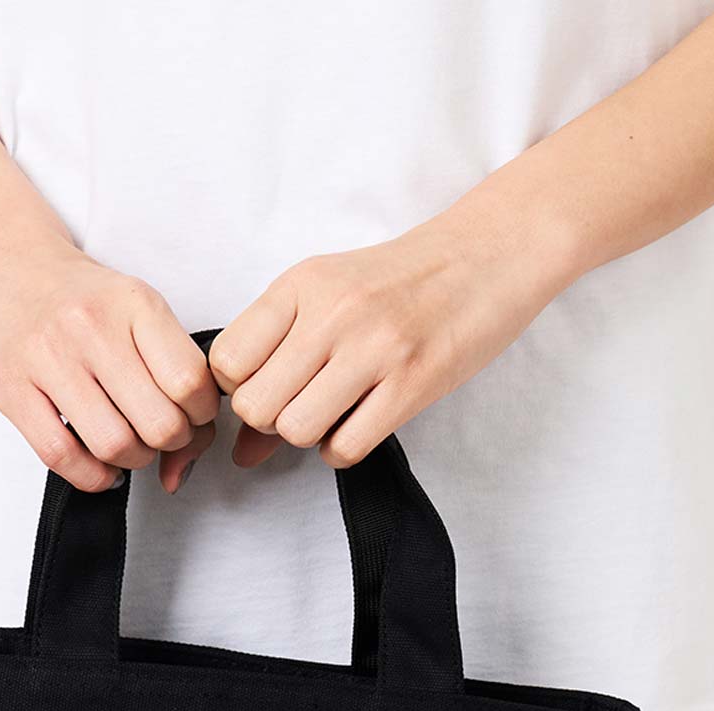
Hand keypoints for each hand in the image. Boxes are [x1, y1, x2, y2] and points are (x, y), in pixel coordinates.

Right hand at [0, 212, 220, 491]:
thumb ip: (175, 377)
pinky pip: (62, 457)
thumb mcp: (139, 314)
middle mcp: (90, 327)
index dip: (202, 415)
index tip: (192, 414)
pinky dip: (92, 476)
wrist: (5, 265)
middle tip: (160, 433)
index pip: (190, 382)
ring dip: (133, 461)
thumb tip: (182, 469)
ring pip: (114, 445)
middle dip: (171, 442)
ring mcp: (47, 359)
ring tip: (128, 444)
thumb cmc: (82, 299)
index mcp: (134, 303)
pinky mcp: (11, 391)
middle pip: (159, 423)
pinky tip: (100, 465)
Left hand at [208, 189, 574, 468]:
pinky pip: (344, 448)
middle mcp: (333, 313)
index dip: (239, 387)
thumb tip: (241, 451)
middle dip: (270, 420)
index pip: (227, 361)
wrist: (486, 255)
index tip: (269, 383)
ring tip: (334, 413)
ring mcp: (374, 348)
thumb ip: (277, 363)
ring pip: (296, 430)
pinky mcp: (412, 383)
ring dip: (309, 436)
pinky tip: (360, 423)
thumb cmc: (400, 282)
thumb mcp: (329, 300)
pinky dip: (342, 450)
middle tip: (302, 403)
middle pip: (255, 406)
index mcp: (302, 284)